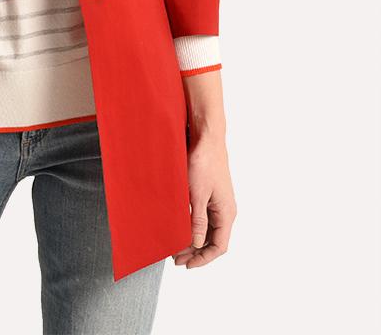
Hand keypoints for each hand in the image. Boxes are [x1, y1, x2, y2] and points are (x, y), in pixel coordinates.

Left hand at [173, 133, 236, 267]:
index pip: (219, 246)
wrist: (206, 137)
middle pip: (212, 240)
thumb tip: (196, 244)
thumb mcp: (197, 195)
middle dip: (195, 251)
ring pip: (208, 229)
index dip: (203, 258)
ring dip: (193, 239)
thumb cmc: (204, 162)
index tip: (187, 264)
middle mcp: (225, 210)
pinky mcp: (210, 193)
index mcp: (226, 213)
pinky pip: (204, 216)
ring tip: (176, 246)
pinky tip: (180, 227)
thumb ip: (197, 221)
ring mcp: (218, 202)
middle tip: (176, 258)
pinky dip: (193, 225)